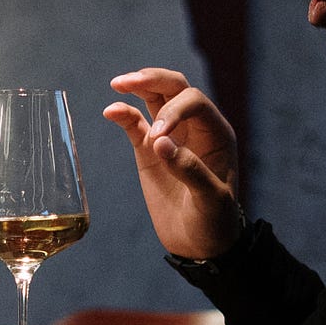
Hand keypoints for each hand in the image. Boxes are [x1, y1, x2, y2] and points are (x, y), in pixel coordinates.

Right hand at [102, 68, 244, 258]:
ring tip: (117, 84)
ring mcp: (170, 137)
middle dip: (153, 80)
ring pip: (155, 98)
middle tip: (127, 82)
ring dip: (137, 86)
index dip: (174, 110)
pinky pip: (135, 124)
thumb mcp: (211, 200)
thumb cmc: (215, 221)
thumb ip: (190, 170)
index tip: (157, 136)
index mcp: (215, 133)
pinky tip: (110, 111)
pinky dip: (123, 114)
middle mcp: (194, 128)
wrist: (200, 244)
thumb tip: (160, 141)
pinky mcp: (149, 151)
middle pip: (174, 88)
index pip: (194, 101)